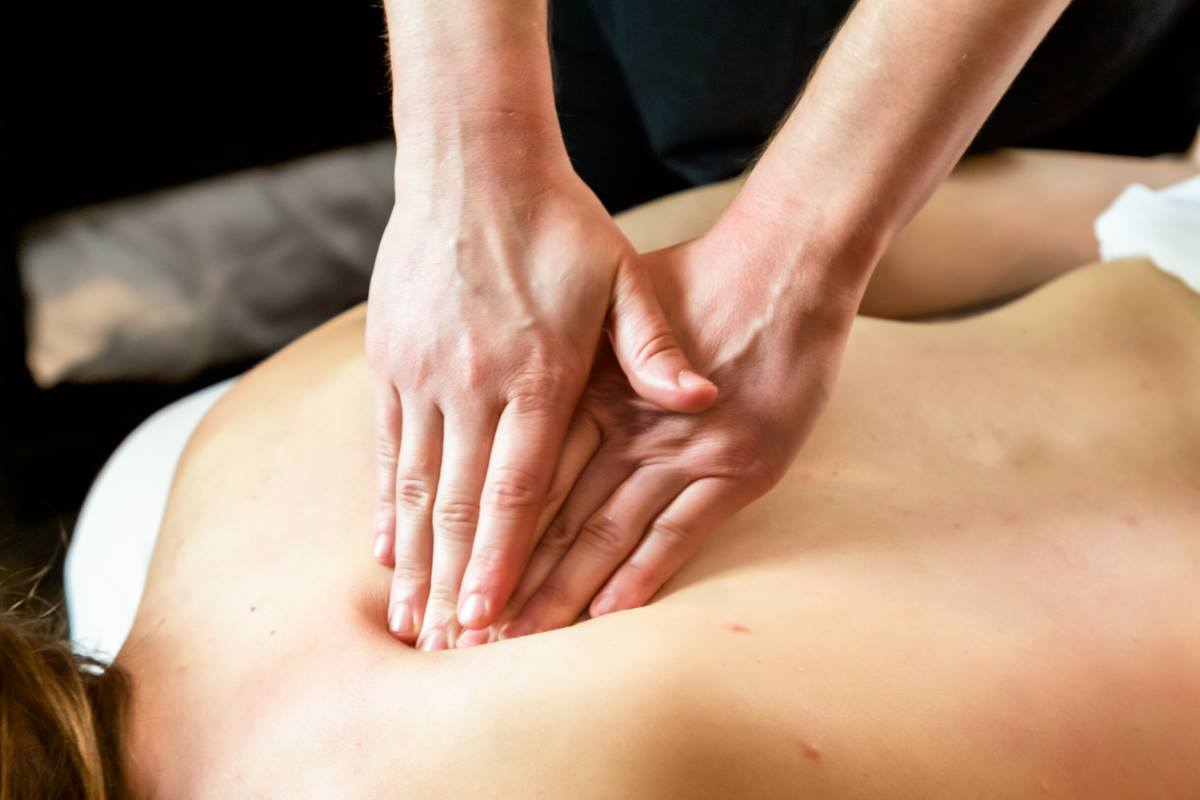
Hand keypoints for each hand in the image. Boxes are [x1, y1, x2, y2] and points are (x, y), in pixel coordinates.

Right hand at [367, 145, 716, 649]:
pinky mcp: (392, 361)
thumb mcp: (622, 276)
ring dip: (413, 559)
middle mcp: (472, 384)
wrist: (473, 165)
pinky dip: (385, 504)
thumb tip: (703, 398)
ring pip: (416, 487)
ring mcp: (424, 374)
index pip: (519, 490)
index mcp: (537, 375)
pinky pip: (386, 448)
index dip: (504, 562)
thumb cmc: (559, 224)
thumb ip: (655, 347)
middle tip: (445, 648)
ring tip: (406, 621)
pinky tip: (382, 548)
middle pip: (462, 504)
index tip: (490, 620)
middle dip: (453, 583)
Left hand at [489, 229, 858, 639]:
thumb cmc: (702, 276)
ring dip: (558, 590)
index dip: (480, 525)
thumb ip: (569, 353)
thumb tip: (510, 388)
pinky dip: (638, 576)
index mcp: (588, 384)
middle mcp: (628, 423)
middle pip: (552, 513)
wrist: (790, 262)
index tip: (445, 569)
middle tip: (461, 631)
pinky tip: (601, 615)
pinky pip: (677, 535)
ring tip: (514, 639)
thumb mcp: (617, 298)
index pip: (521, 471)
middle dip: (506, 575)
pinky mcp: (739, 469)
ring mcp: (685, 449)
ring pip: (605, 534)